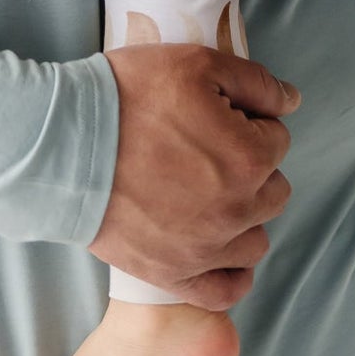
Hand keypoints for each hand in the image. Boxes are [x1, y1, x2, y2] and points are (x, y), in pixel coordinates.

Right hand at [88, 41, 300, 306]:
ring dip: (244, 217)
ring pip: (256, 240)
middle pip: (273, 190)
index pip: (277, 139)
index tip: (214, 117)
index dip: (248, 122)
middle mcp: (236, 210)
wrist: (62, 144)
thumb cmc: (128, 97)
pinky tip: (220, 250)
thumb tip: (292, 102)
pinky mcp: (174, 274)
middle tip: (208, 150)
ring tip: (208, 195)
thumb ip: (256, 83)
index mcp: (249, 158)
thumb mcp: (197, 64)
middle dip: (251, 167)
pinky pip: (226, 291)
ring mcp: (206, 248)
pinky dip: (231, 274)